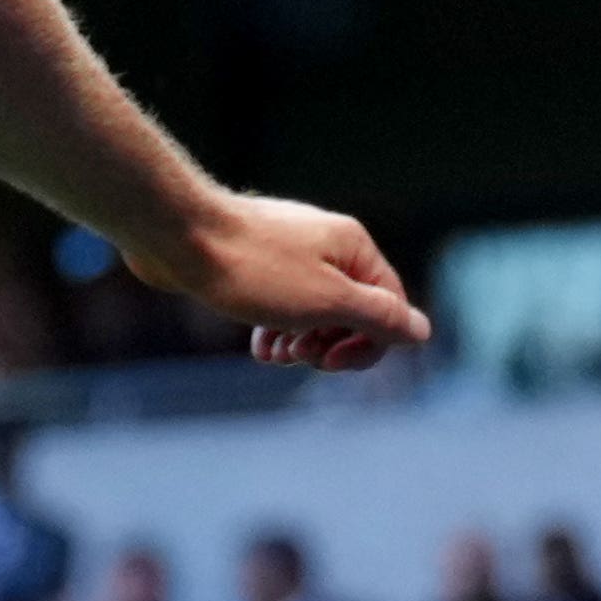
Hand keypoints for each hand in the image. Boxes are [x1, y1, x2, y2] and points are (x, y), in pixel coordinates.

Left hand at [138, 190, 429, 369]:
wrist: (179, 236)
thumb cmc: (253, 268)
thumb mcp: (326, 301)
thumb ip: (377, 317)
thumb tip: (422, 332)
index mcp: (353, 247)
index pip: (388, 306)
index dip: (369, 345)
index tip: (330, 363)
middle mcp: (327, 244)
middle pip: (352, 311)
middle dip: (331, 344)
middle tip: (299, 356)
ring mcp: (290, 253)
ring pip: (314, 312)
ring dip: (302, 343)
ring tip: (275, 354)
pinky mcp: (256, 264)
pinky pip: (281, 306)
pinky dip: (276, 330)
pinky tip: (259, 348)